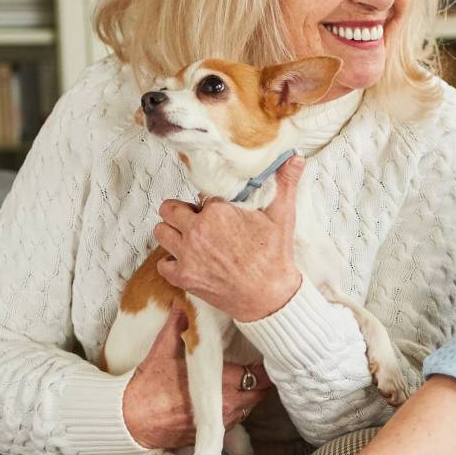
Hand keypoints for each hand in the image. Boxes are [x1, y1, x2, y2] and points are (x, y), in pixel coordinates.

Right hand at [122, 306, 273, 449]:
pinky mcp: (212, 434)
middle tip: (254, 368)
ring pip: (248, 408)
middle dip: (259, 381)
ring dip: (247, 396)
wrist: (130, 420)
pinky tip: (224, 399)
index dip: (263, 366)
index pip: (260, 375)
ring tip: (241, 382)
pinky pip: (234, 422)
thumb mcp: (163, 349)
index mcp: (223, 382)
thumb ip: (177, 324)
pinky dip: (234, 410)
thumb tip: (183, 302)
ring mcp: (221, 423)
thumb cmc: (148, 386)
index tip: (261, 356)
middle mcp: (228, 405)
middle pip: (259, 393)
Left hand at [153, 156, 305, 322]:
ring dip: (172, 234)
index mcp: (218, 211)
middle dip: (181, 213)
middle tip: (196, 222)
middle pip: (169, 209)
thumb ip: (284, 184)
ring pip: (160, 232)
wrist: (269, 297)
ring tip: (190, 240)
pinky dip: (172, 263)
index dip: (208, 203)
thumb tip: (295, 157)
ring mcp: (187, 254)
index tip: (219, 212)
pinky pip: (162, 264)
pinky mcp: (183, 276)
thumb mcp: (282, 216)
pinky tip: (189, 262)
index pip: (199, 196)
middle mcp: (198, 230)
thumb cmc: (275, 257)